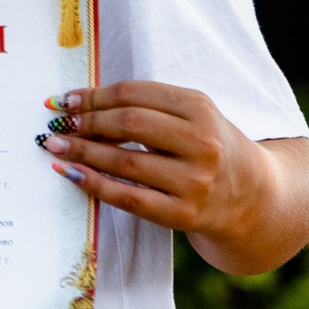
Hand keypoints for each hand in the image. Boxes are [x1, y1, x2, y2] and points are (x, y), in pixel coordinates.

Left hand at [42, 82, 308, 274]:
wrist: (255, 196)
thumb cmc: (210, 146)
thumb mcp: (192, 116)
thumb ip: (146, 106)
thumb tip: (78, 104)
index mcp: (201, 108)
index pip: (134, 95)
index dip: (93, 96)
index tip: (65, 100)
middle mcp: (202, 144)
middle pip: (128, 125)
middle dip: (85, 122)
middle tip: (56, 124)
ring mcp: (194, 181)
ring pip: (124, 162)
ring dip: (81, 152)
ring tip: (53, 146)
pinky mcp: (183, 213)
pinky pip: (128, 198)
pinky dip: (93, 184)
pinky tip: (69, 174)